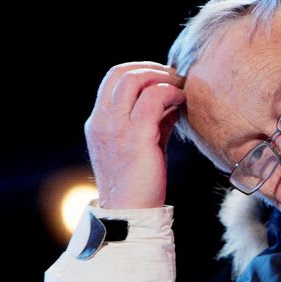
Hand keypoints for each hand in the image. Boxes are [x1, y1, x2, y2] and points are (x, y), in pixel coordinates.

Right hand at [84, 62, 184, 208]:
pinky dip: (170, 92)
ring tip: (179, 86)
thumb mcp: (140, 145)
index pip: (112, 80)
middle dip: (150, 68)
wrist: (131, 213)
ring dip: (160, 76)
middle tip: (173, 76)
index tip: (161, 78)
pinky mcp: (136, 137)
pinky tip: (182, 100)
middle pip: (120, 73)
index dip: (138, 71)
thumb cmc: (138, 183)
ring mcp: (116, 128)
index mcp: (98, 123)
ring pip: (133, 79)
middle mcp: (102, 121)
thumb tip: (171, 102)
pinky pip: (153, 98)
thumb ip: (152, 121)